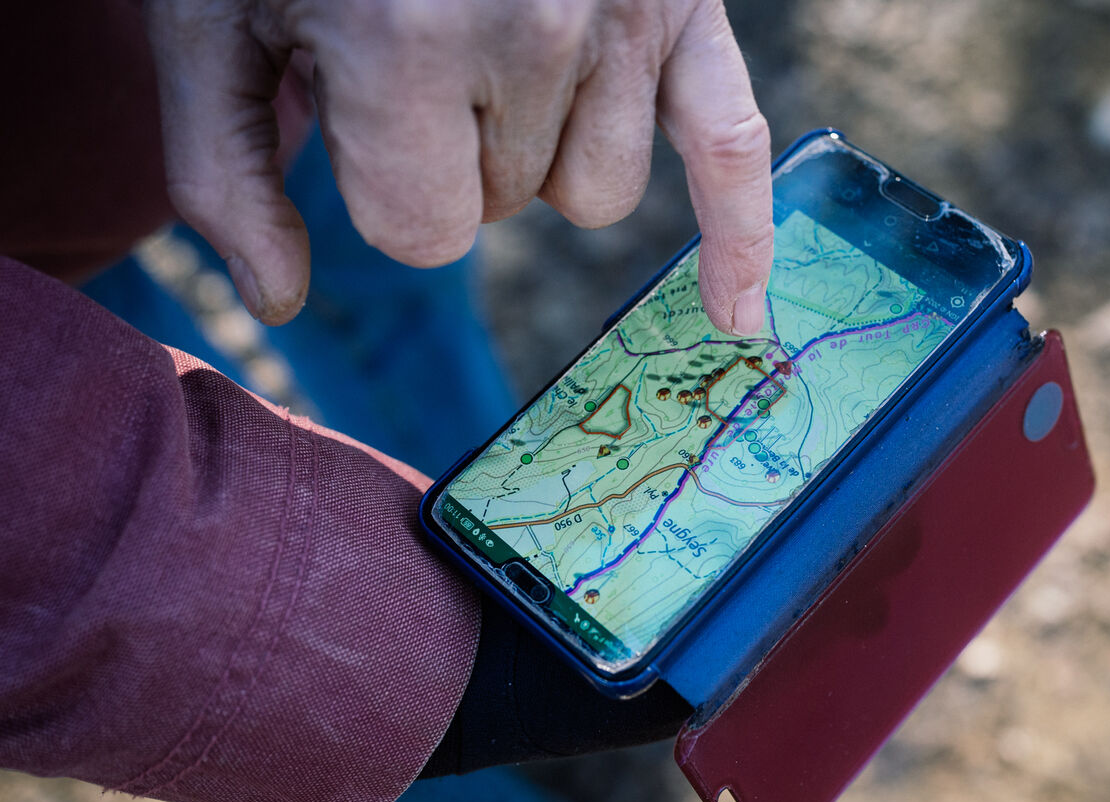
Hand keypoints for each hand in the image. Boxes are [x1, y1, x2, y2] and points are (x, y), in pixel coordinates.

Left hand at [144, 0, 773, 333]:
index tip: (360, 108)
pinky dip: (739, 232)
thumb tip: (278, 302)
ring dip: (547, 155)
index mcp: (409, 48)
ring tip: (504, 55)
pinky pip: (731, 141)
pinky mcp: (680, 3)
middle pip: (508, 207)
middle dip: (455, 156)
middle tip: (424, 51)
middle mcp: (533, 33)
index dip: (382, 189)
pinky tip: (737, 309)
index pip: (425, 232)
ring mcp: (621, 14)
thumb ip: (225, 171)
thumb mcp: (216, 29)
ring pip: (597, 190)